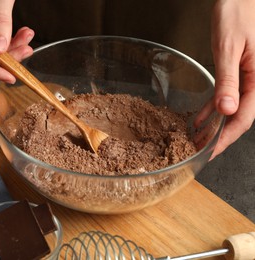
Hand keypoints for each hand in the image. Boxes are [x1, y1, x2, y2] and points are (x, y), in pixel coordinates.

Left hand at [195, 0, 254, 159]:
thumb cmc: (238, 13)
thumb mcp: (229, 48)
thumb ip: (229, 81)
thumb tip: (226, 111)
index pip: (243, 117)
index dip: (226, 137)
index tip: (209, 151)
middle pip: (239, 117)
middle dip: (219, 136)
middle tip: (200, 149)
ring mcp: (251, 78)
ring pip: (233, 109)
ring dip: (215, 125)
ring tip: (198, 138)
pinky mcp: (241, 72)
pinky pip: (228, 95)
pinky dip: (214, 108)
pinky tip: (201, 118)